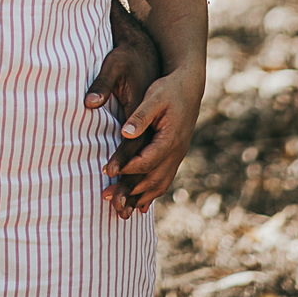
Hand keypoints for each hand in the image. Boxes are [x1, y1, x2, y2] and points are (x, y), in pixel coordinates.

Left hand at [101, 69, 202, 214]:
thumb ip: (140, 117)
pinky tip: (140, 203)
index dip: (126, 168)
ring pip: (160, 184)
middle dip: (130, 191)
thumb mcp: (154, 97)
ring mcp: (178, 156)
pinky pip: (164, 180)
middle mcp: (177, 152)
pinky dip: (152, 193)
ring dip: (140, 197)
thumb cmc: (169, 89)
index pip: (146, 161)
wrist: (190, 86)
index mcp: (170, 139)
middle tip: (108, 199)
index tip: (107, 171)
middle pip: (153, 180)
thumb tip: (126, 133)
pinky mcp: (175, 155)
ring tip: (121, 210)